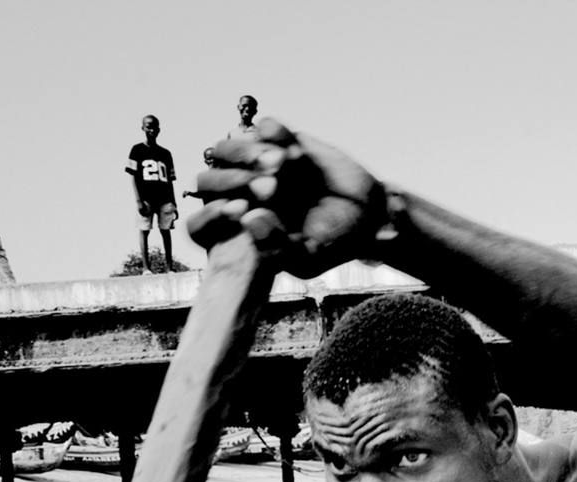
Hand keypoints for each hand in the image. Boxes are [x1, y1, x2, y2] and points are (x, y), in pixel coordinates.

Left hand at [188, 118, 387, 277]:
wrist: (370, 214)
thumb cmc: (335, 241)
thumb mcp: (308, 258)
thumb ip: (276, 248)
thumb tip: (247, 217)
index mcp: (242, 224)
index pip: (207, 215)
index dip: (217, 211)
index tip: (243, 212)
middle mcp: (243, 193)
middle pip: (210, 177)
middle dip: (236, 179)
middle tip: (274, 188)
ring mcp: (260, 164)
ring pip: (229, 147)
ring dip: (251, 153)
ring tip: (285, 164)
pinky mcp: (283, 142)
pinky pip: (264, 128)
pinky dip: (274, 134)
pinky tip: (294, 151)